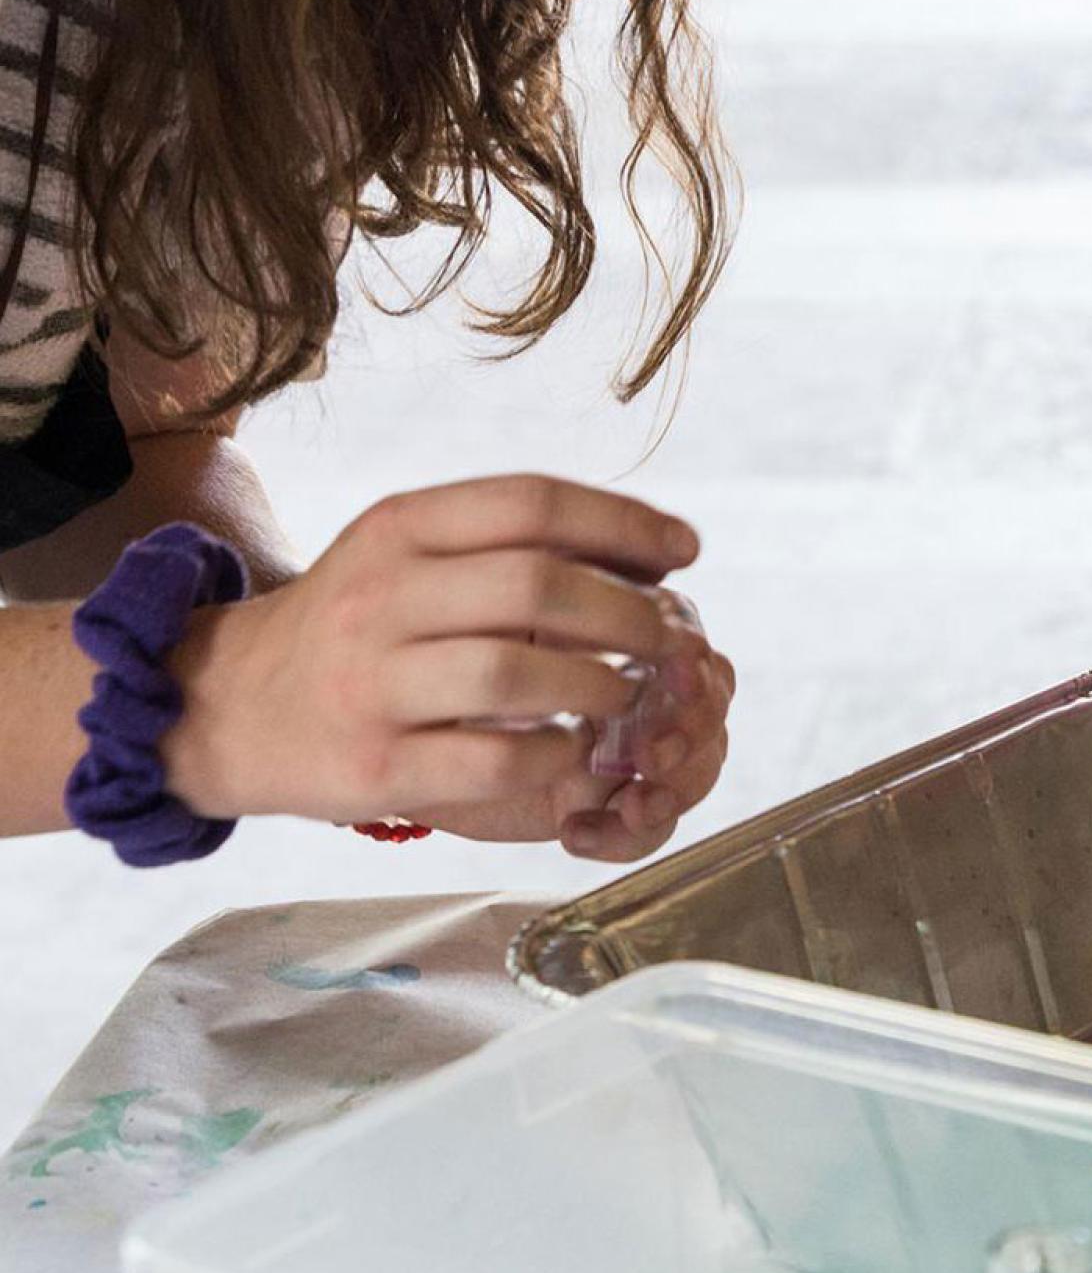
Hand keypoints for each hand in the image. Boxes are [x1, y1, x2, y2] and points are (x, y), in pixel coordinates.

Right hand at [165, 475, 708, 846]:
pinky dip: (552, 757)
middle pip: (536, 586)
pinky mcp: (371, 769)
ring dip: (599, 686)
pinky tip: (573, 751)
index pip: (532, 503)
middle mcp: (381, 596)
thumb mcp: (406, 550)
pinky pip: (489, 763)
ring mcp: (372, 685)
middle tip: (667, 636)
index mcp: (400, 526)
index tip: (685, 551)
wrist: (225, 706)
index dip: (625, 524)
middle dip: (627, 611)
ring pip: (517, 676)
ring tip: (627, 694)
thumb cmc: (354, 621)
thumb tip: (649, 547)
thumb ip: (505, 540)